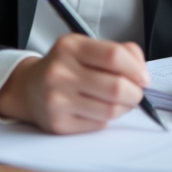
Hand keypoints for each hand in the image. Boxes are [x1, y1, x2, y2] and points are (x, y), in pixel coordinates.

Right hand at [0, 34, 149, 133]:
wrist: (28, 89)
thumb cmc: (64, 67)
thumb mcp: (85, 47)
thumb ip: (118, 52)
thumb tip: (141, 71)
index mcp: (70, 47)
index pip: (114, 56)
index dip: (136, 68)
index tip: (143, 76)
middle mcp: (60, 72)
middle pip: (116, 87)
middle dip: (135, 93)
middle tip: (135, 92)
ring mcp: (57, 100)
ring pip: (111, 110)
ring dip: (124, 108)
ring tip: (119, 101)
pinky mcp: (59, 123)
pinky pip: (98, 124)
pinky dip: (106, 118)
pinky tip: (98, 109)